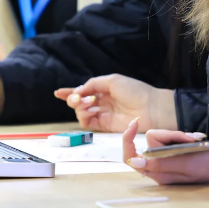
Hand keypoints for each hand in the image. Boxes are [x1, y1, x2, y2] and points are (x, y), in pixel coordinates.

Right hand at [54, 74, 176, 131]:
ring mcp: (103, 114)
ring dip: (79, 107)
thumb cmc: (134, 91)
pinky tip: (90, 111)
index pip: (84, 90)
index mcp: (104, 89)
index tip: (58, 92)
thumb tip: (78, 91)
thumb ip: (93, 84)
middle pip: (80, 102)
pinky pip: (88, 123)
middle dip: (74, 99)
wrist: (151, 108)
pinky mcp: (105, 126)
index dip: (71, 92)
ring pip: (81, 112)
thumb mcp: (112, 80)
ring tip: (88, 104)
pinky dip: (84, 117)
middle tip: (76, 98)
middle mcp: (102, 102)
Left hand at [121, 118, 208, 184]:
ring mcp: (169, 159)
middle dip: (169, 135)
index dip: (128, 140)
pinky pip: (173, 138)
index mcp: (158, 174)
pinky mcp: (178, 152)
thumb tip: (133, 162)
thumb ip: (159, 163)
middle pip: (150, 140)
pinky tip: (198, 139)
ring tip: (196, 140)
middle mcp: (160, 167)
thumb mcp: (185, 164)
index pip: (131, 157)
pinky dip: (184, 136)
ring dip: (179, 135)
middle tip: (189, 139)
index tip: (135, 122)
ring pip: (163, 137)